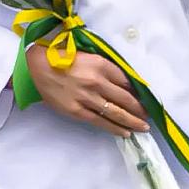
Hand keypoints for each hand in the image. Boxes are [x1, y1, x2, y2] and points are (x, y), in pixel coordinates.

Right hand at [26, 43, 148, 135]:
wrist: (39, 66)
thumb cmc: (64, 58)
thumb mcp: (90, 56)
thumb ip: (107, 68)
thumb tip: (126, 84)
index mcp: (101, 65)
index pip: (127, 81)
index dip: (139, 92)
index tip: (146, 99)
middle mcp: (96, 81)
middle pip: (125, 99)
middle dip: (140, 110)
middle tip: (149, 116)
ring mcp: (87, 98)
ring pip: (115, 113)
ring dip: (132, 121)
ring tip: (143, 127)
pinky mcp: (77, 111)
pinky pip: (100, 122)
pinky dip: (115, 128)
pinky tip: (125, 132)